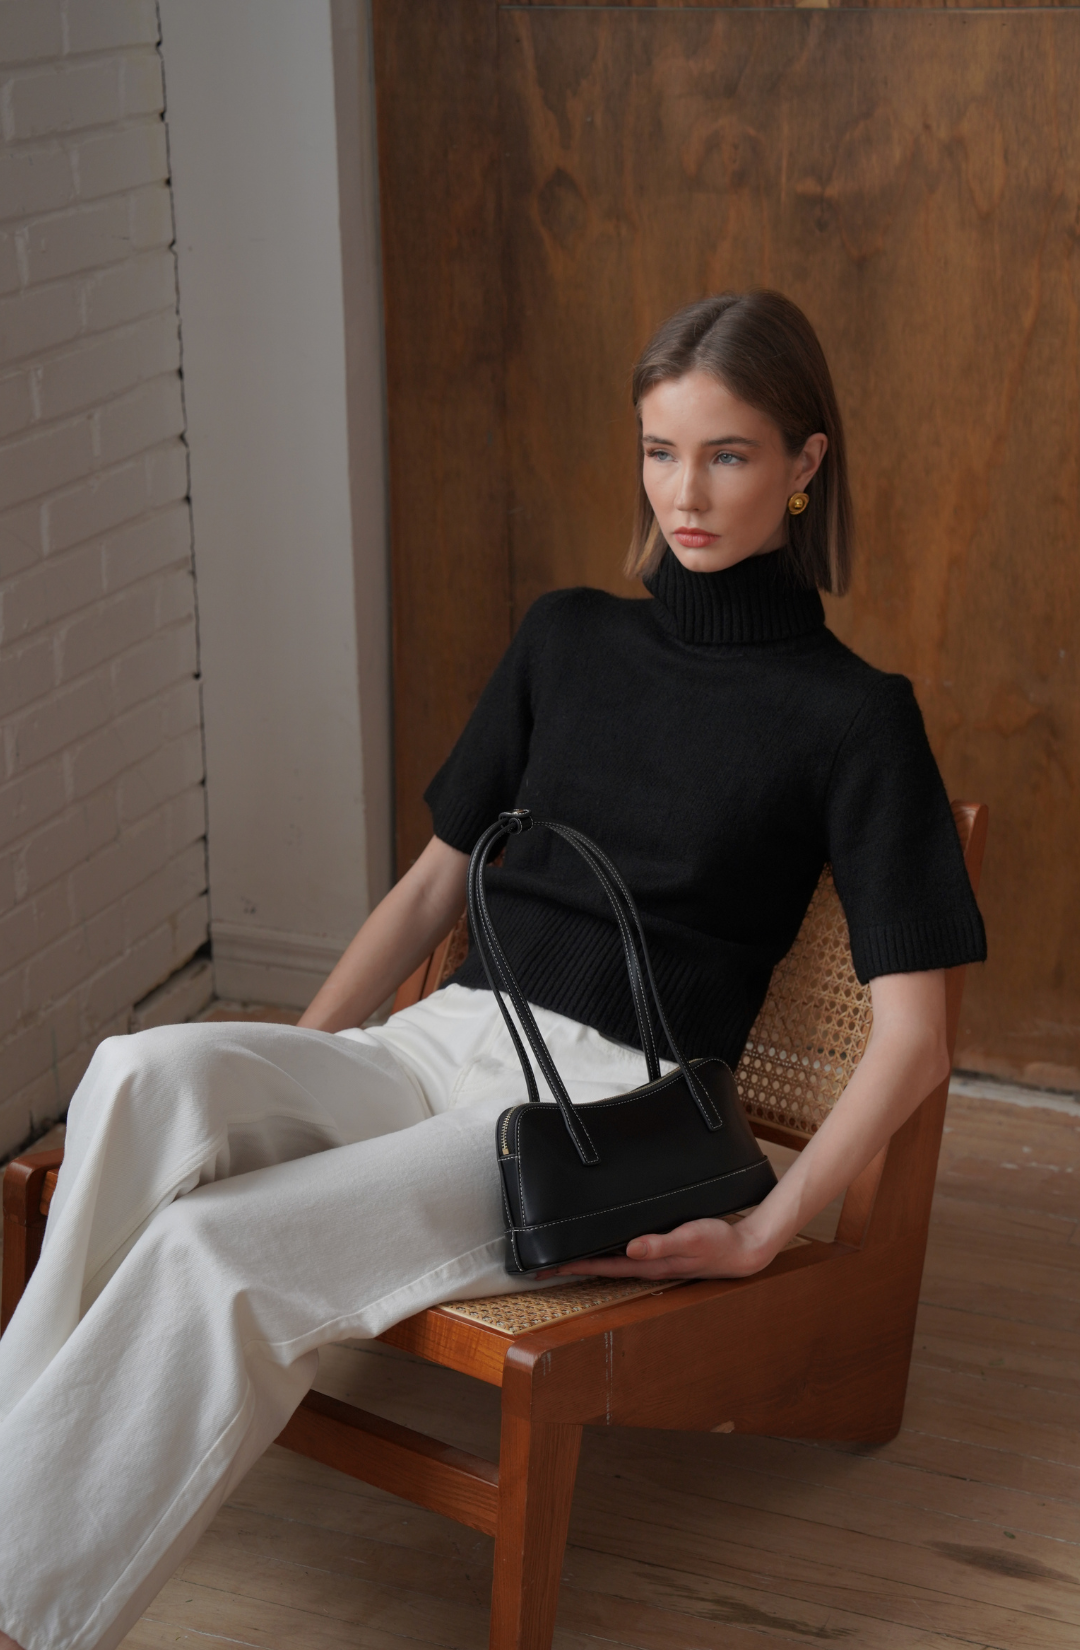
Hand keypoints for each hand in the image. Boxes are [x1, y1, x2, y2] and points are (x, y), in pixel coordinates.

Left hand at [549, 1216, 776, 1280]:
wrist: (742, 1248)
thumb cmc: (717, 1242)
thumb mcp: (690, 1238)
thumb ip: (661, 1244)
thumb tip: (630, 1249)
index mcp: (648, 1264)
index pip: (602, 1267)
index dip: (574, 1266)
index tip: (547, 1268)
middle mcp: (645, 1266)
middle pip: (600, 1268)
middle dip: (572, 1266)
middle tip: (542, 1266)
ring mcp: (652, 1261)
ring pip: (611, 1262)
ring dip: (588, 1260)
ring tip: (564, 1256)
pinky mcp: (659, 1252)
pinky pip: (625, 1254)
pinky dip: (608, 1251)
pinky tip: (602, 1243)